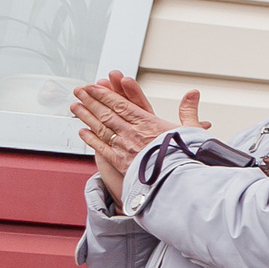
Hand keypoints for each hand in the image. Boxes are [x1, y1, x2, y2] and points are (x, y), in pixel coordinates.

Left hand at [72, 74, 207, 202]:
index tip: (94, 87)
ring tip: (75, 106)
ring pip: (101, 128)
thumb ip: (189, 110)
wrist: (178, 180)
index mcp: (149, 124)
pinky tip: (83, 132)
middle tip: (78, 90)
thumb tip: (193, 93)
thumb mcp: (191, 130)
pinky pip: (101, 148)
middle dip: (91, 100)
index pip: (122, 105)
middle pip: (107, 113)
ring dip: (86, 116)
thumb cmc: (186, 157)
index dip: (105, 94)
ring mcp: (124, 148)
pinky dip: (90, 139)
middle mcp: (133, 134)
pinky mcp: (120, 162)